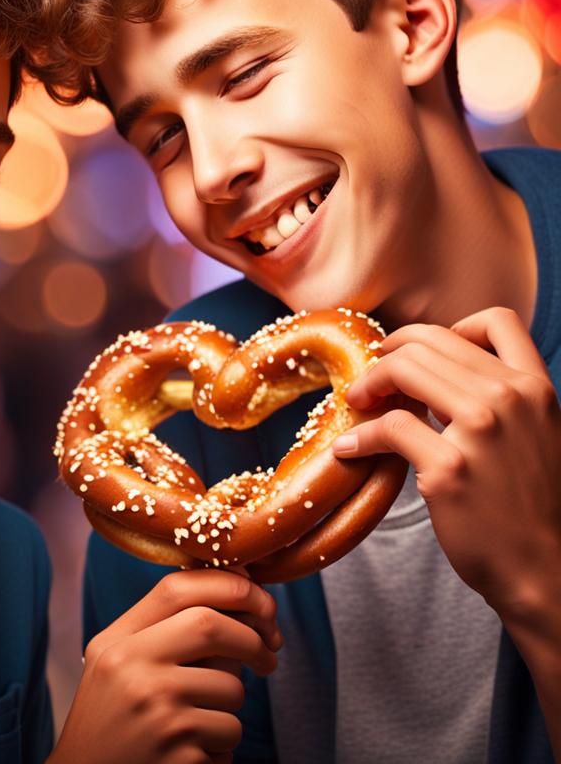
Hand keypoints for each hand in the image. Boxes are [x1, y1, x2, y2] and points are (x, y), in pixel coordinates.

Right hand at [49, 569, 280, 763]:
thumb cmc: (113, 722)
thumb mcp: (120, 665)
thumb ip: (166, 632)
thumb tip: (243, 598)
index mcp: (117, 643)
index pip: (176, 589)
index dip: (228, 586)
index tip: (259, 601)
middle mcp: (133, 670)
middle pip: (211, 625)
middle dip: (252, 638)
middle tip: (267, 656)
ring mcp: (157, 712)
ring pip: (231, 689)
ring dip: (231, 706)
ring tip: (199, 722)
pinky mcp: (180, 754)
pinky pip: (229, 735)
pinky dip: (222, 745)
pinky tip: (192, 752)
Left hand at [333, 307, 560, 621]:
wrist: (547, 572)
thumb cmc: (532, 507)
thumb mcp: (539, 436)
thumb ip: (503, 402)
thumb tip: (438, 379)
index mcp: (536, 388)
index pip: (497, 320)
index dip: (447, 327)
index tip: (418, 353)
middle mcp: (512, 399)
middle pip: (429, 341)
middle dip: (389, 353)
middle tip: (369, 377)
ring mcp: (481, 431)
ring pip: (403, 369)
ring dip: (368, 384)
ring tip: (356, 404)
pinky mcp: (449, 468)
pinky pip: (386, 427)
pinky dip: (359, 436)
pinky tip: (350, 449)